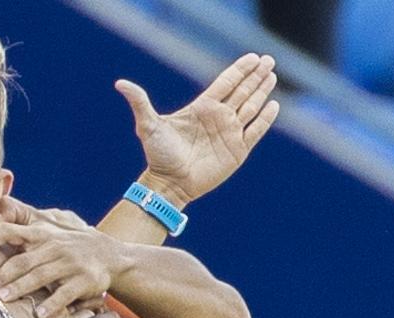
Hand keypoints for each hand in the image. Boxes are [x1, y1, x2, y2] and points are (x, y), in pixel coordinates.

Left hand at [0, 211, 121, 317]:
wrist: (111, 255)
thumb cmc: (68, 247)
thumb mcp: (48, 236)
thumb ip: (21, 237)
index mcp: (41, 235)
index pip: (11, 231)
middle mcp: (54, 247)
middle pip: (22, 261)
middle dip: (0, 275)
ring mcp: (70, 263)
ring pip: (40, 276)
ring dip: (19, 289)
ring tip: (0, 301)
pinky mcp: (85, 280)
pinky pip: (65, 294)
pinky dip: (51, 305)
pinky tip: (38, 315)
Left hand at [117, 53, 279, 205]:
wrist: (168, 184)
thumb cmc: (157, 155)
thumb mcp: (148, 126)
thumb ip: (140, 102)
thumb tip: (120, 83)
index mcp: (202, 108)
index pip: (226, 83)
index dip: (239, 70)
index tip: (252, 57)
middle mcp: (218, 118)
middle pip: (242, 91)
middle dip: (256, 76)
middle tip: (269, 60)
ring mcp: (229, 133)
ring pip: (251, 107)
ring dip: (262, 91)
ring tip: (272, 75)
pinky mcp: (237, 151)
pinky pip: (255, 131)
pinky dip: (265, 119)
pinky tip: (273, 105)